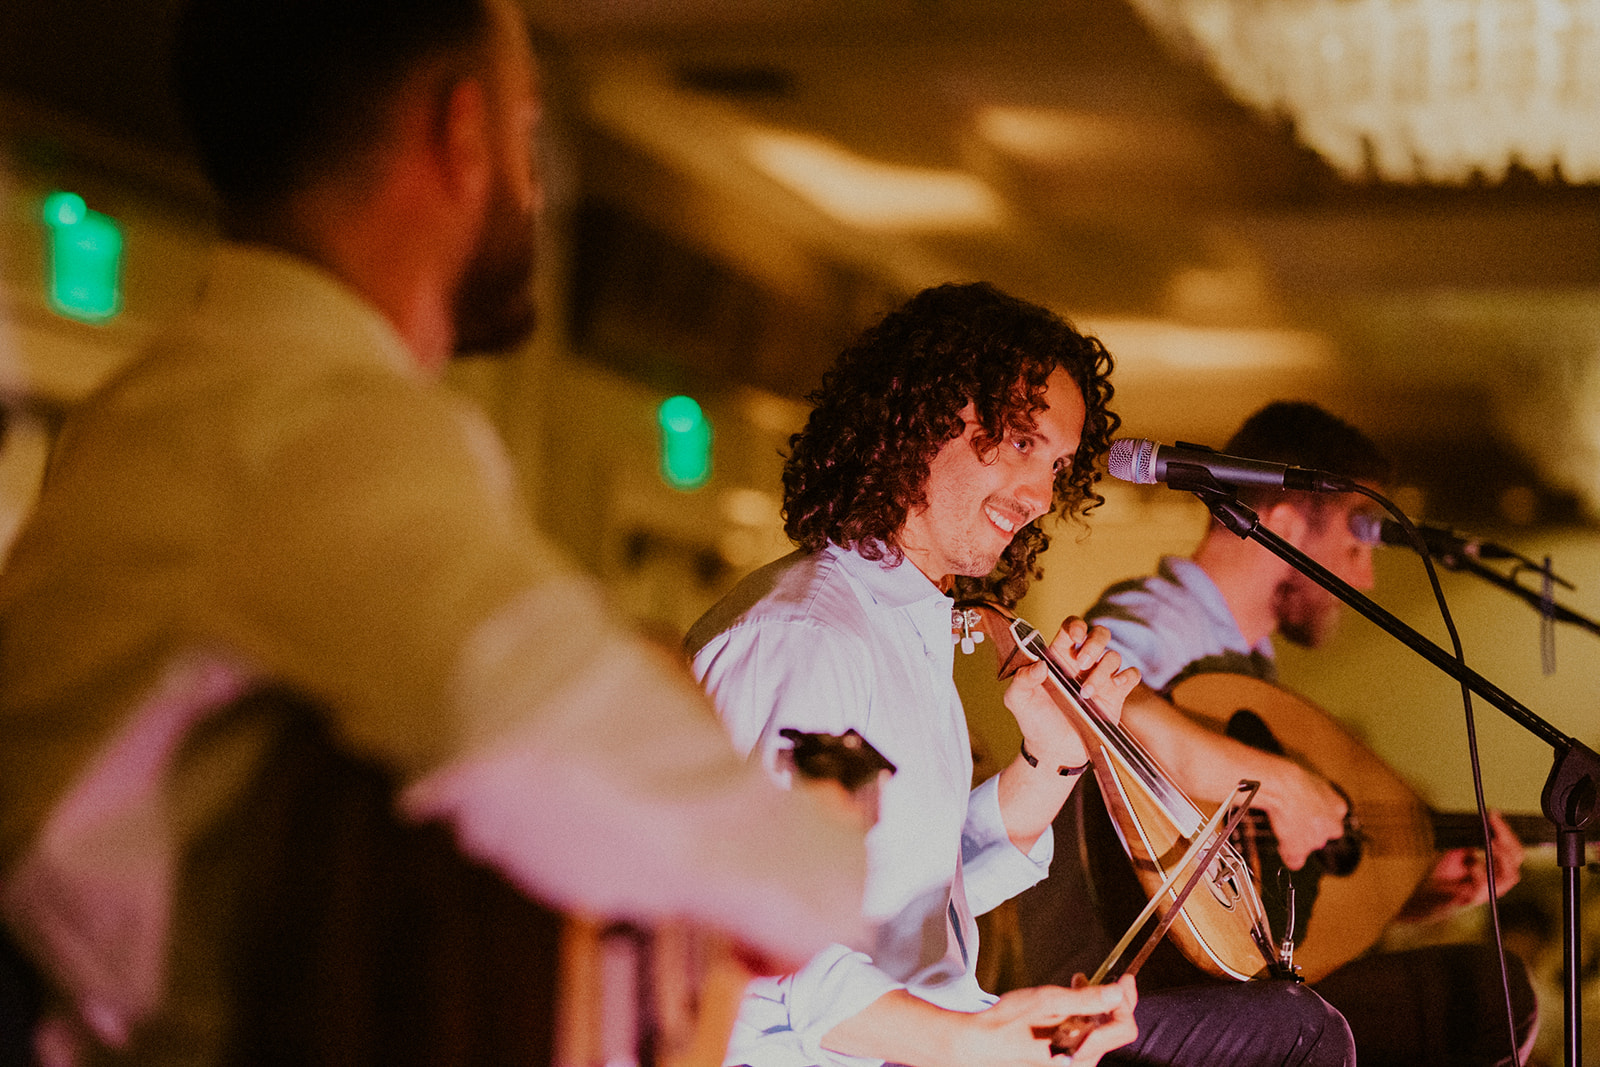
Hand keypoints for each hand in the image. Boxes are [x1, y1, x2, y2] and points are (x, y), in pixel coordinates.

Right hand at [951, 977, 1137, 1066]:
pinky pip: (1083, 1041)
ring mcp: (1072, 1066)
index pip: (1124, 1028)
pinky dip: (1079, 1020)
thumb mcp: (1050, 1002)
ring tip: (1071, 989)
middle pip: (1113, 1031)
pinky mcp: (1062, 1063)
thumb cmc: (1010, 1023)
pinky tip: (1062, 1008)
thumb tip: (1117, 993)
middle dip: (1107, 1001)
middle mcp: (1082, 1063)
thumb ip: (1086, 999)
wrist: (982, 1044)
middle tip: (1087, 978)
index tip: (1124, 981)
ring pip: (1097, 1035)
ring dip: (1091, 1009)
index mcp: (1082, 1049)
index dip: (1127, 1001)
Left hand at [1005, 618, 1139, 770]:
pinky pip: (1131, 675)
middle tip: (1081, 664)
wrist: (1053, 750)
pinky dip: (1126, 677)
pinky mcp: (1115, 695)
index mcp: (1059, 656)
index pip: (1072, 627)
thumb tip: (1039, 665)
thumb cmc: (1034, 721)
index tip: (1075, 637)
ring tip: (1085, 694)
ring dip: (1101, 672)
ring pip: (1114, 657)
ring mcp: (1100, 678)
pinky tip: (1112, 690)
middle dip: (1094, 644)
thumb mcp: (1018, 700)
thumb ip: (1022, 679)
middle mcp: (1082, 663)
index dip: (1076, 626)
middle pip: (1100, 634)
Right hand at [1255, 758, 1348, 870]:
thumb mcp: (1314, 781)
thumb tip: (1310, 795)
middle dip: (1311, 830)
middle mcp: (1331, 826)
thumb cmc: (1294, 778)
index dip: (1319, 816)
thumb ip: (1318, 793)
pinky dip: (1289, 856)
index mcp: (1338, 807)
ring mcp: (1315, 840)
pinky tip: (1282, 847)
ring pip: (1309, 845)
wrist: (1282, 788)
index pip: (1334, 818)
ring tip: (1283, 826)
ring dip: (1298, 839)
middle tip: (1295, 819)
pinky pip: (1295, 860)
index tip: (1309, 813)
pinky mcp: (1298, 849)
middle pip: (1323, 834)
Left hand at [1398, 809, 1524, 922]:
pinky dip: (1480, 873)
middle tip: (1495, 827)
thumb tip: (1481, 825)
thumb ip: (1469, 843)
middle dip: (1508, 840)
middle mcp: (1494, 882)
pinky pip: (1483, 888)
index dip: (1507, 832)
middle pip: (1516, 861)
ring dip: (1502, 856)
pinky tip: (1472, 864)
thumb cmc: (1439, 878)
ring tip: (1491, 843)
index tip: (1494, 814)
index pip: (1512, 851)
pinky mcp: (1470, 900)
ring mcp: (1484, 892)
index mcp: (1493, 871)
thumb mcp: (1455, 855)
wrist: (1421, 899)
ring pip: (1510, 876)